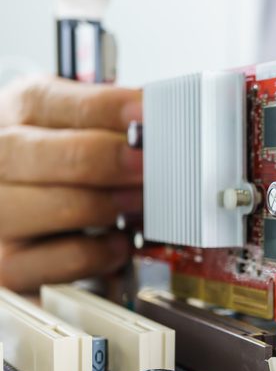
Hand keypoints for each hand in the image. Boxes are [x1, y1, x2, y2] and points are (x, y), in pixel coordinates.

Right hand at [0, 77, 141, 291]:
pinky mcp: (15, 268)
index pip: (41, 103)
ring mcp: (1, 220)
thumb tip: (163, 119)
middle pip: (36, 154)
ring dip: (110, 205)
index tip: (148, 115)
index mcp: (11, 117)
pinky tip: (119, 243)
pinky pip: (68, 259)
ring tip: (140, 202)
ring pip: (57, 207)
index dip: (103, 108)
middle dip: (105, 159)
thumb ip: (111, 122)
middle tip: (148, 164)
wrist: (39, 227)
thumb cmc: (67, 172)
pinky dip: (104, 252)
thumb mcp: (81, 131)